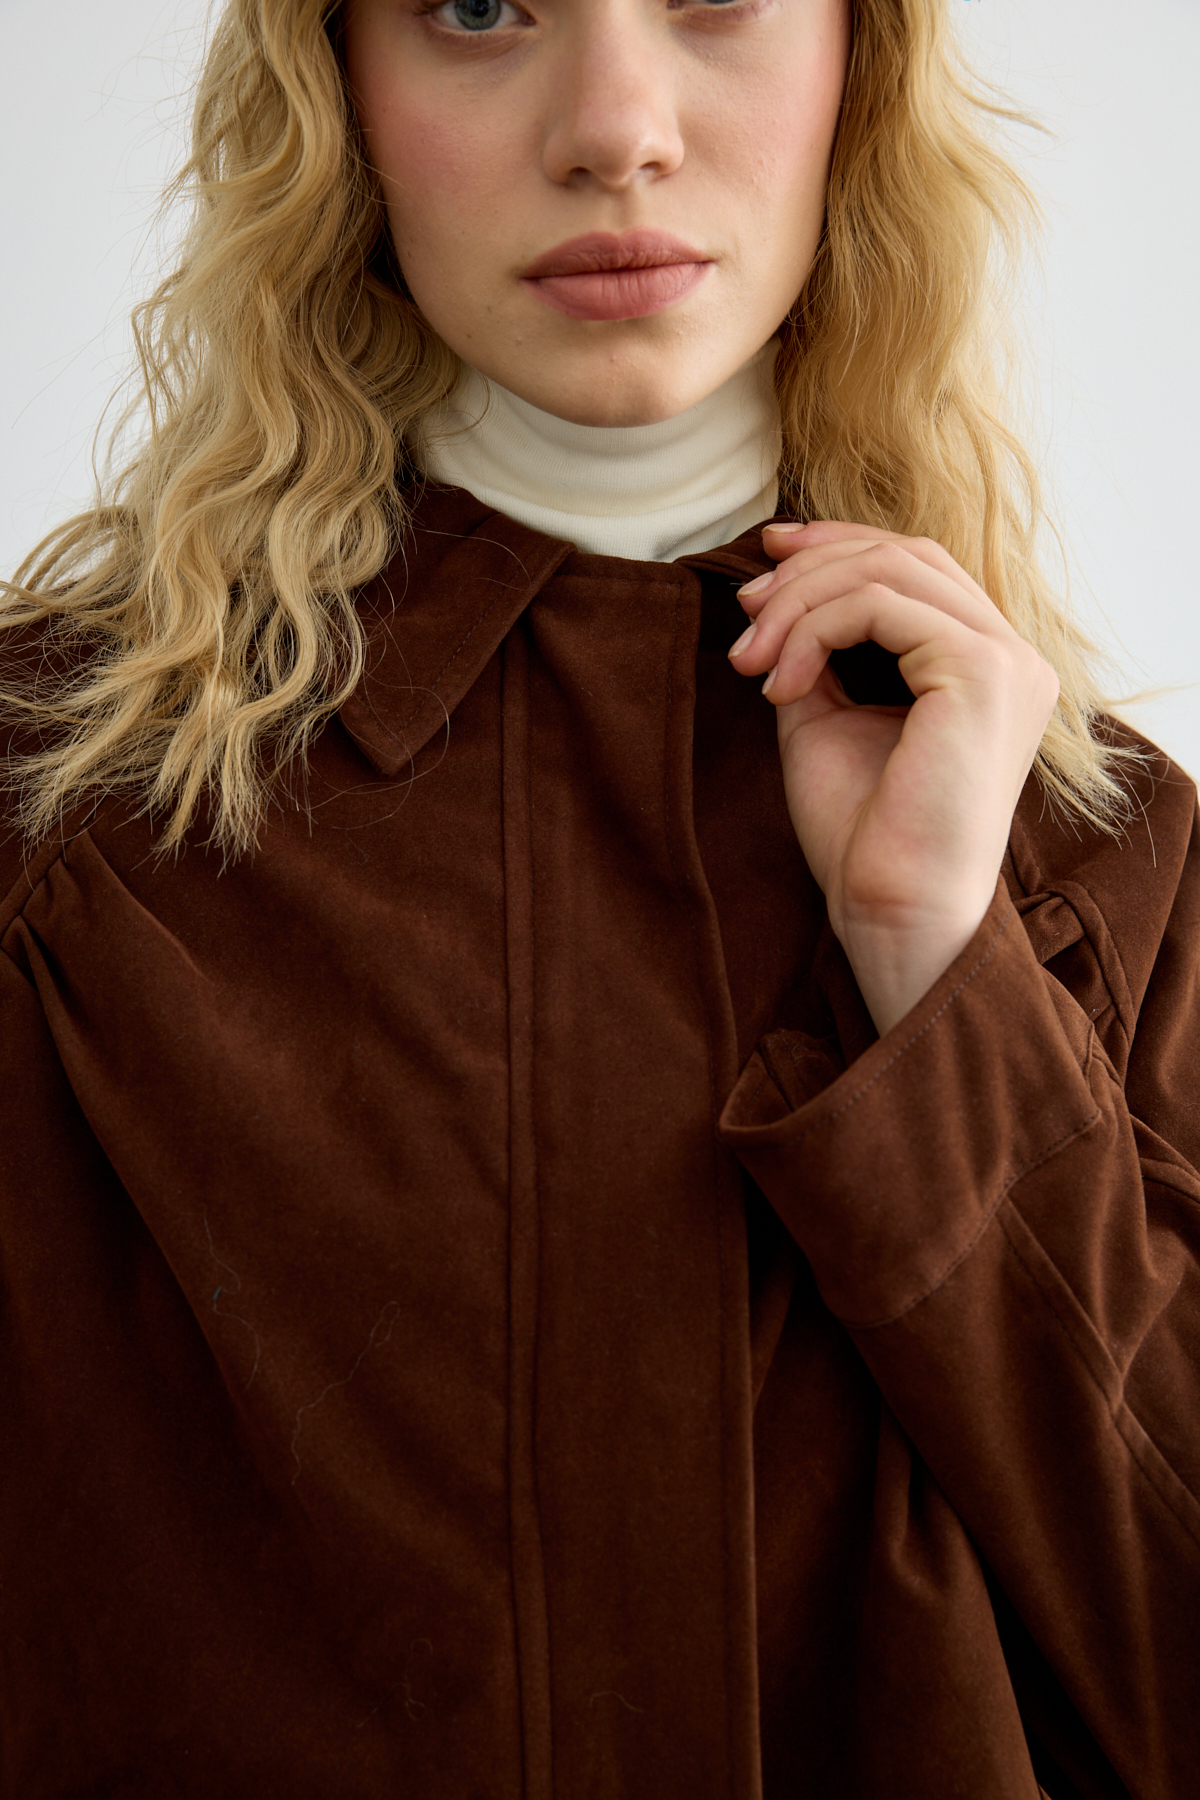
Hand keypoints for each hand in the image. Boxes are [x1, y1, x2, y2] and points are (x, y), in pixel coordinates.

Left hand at [728, 519, 1059, 1034]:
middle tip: (744, 608)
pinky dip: (814, 631)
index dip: (839, 544)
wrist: (890, 911)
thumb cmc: (862, 837)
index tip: (766, 556)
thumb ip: (819, 655)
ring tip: (748, 659)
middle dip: (810, 568)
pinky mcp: (982, 671)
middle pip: (903, 554)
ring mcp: (1007, 660)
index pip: (917, 566)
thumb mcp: (828, 720)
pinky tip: (779, 685)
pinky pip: (880, 606)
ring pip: (888, 571)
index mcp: (987, 667)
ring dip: (800, 602)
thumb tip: (777, 600)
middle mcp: (1014, 655)